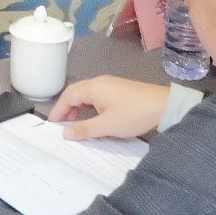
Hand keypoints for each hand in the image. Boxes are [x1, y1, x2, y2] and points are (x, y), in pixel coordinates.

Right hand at [45, 75, 173, 140]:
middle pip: (76, 93)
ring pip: (87, 95)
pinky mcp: (120, 91)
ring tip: (76, 125)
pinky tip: (94, 119)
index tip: (51, 124)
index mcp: (93, 87)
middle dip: (67, 109)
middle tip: (62, 126)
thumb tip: (65, 132)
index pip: (68, 96)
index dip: (58, 110)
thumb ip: (84, 129)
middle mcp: (100, 82)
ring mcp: (111, 85)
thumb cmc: (133, 114)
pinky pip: (97, 97)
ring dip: (78, 109)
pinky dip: (89, 107)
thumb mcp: (107, 125)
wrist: (164, 106)